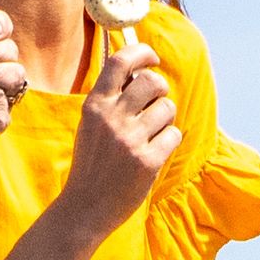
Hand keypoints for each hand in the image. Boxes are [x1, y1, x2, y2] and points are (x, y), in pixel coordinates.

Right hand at [38, 20, 184, 231]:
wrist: (84, 207)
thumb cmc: (92, 164)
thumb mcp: (90, 125)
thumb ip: (111, 100)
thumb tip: (142, 73)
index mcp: (94, 105)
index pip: (119, 61)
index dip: (142, 53)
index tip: (152, 58)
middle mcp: (111, 118)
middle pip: (152, 81)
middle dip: (160, 89)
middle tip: (155, 103)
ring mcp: (130, 140)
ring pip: (167, 108)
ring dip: (165, 119)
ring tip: (151, 134)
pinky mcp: (147, 161)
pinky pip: (174, 135)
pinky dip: (169, 141)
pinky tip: (154, 152)